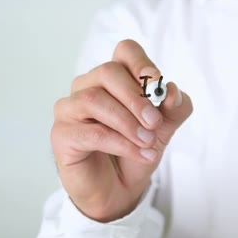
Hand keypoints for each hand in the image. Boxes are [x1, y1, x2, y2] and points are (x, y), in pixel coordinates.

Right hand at [51, 39, 192, 221]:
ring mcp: (71, 108)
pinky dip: (121, 143)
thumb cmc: (138, 146)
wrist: (121, 186)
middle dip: (136, 98)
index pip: (125, 51)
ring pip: (94, 100)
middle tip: (155, 122)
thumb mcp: (166, 125)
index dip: (141, 63)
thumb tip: (171, 90)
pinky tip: (140, 154)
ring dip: (128, 123)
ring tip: (148, 142)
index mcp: (116, 76)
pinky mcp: (62, 134)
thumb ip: (175, 106)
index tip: (157, 83)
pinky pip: (90, 132)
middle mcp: (89, 85)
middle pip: (108, 72)